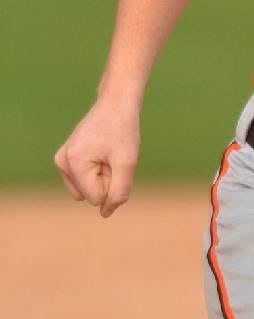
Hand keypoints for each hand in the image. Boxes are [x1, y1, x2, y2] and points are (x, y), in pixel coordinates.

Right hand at [54, 94, 140, 217]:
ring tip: (107, 154)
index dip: (113, 183)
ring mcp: (62, 160)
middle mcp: (62, 163)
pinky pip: (84, 182)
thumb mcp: (128, 163)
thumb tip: (104, 214)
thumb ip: (119, 192)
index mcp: (74, 163)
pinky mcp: (65, 159)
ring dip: (102, 177)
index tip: (115, 159)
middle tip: (113, 156)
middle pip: (90, 195)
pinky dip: (96, 172)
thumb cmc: (123, 131)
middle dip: (106, 181)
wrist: (116, 104)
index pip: (96, 198)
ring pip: (86, 190)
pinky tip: (101, 152)